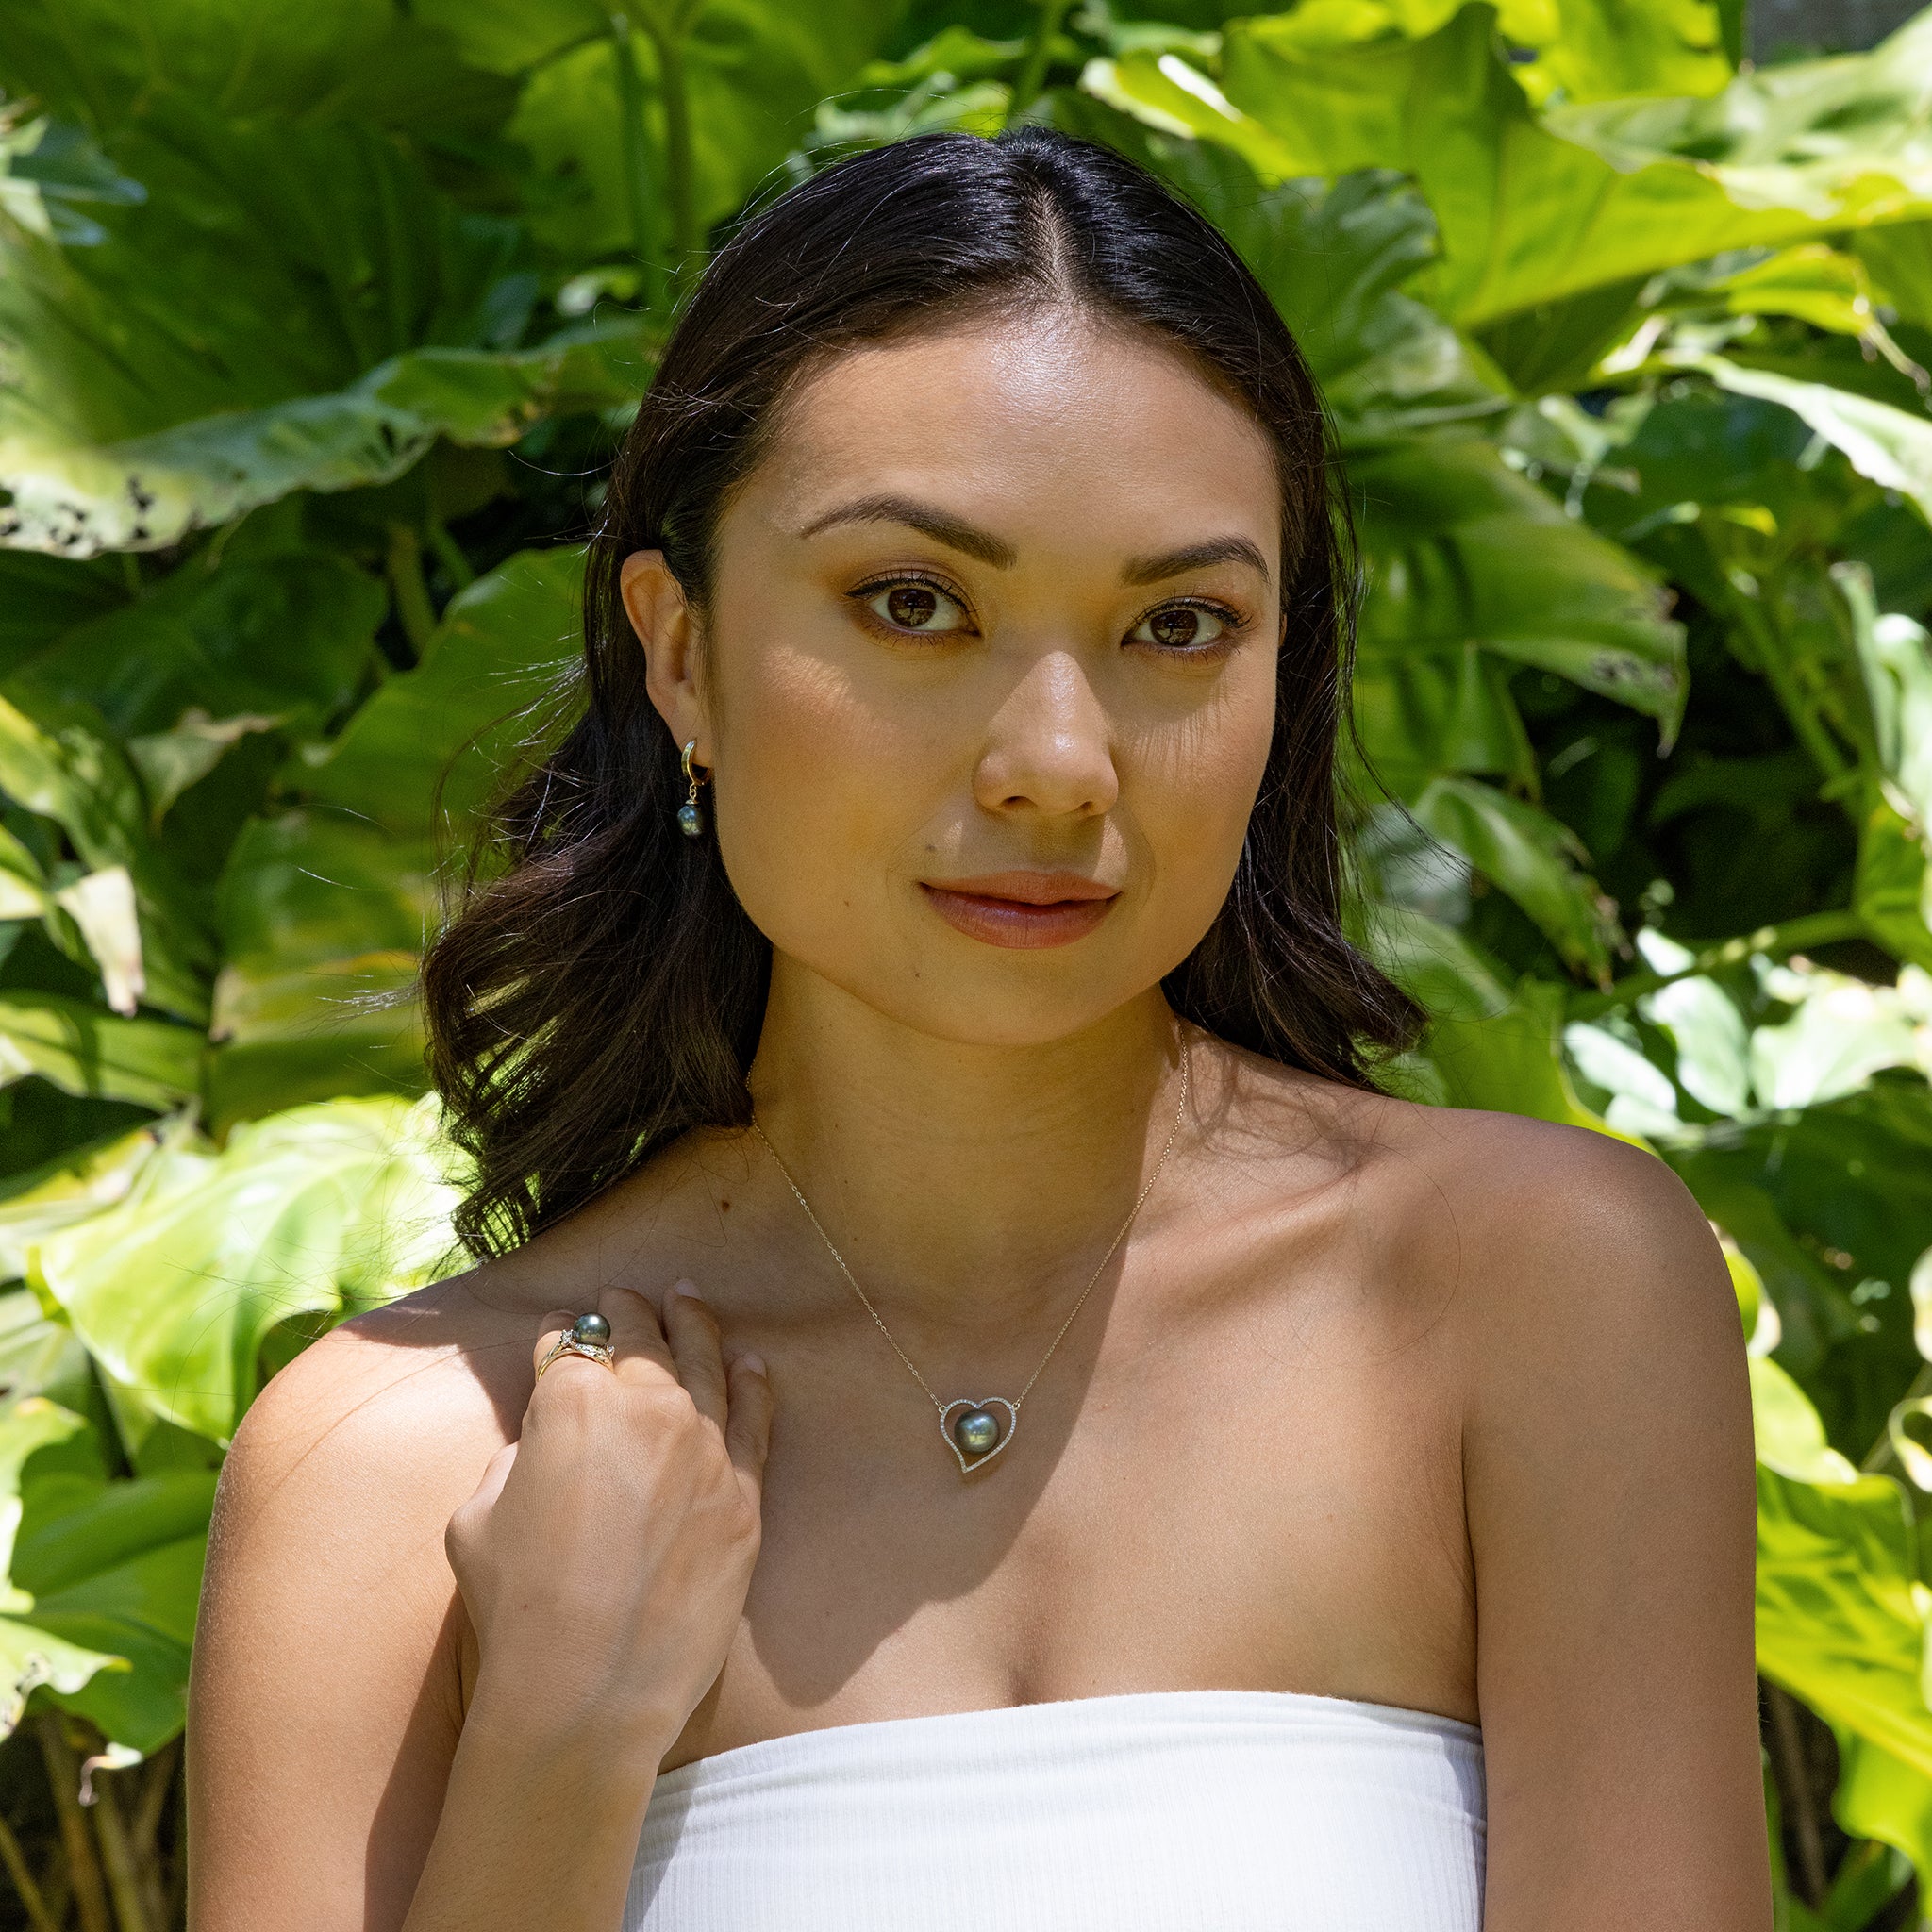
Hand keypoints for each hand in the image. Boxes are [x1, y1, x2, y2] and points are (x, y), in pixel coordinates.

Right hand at [444, 1284, 772, 1767]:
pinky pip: (755, 1417)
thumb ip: (514, 1462)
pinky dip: (751, 1381)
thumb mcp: (477, 1517)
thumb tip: (541, 1449)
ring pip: (704, 1363)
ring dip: (693, 1325)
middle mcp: (647, 1406)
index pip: (566, 1347)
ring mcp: (705, 1446)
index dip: (557, 1340)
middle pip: (641, 1340)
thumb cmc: (517, 1607)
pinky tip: (748, 1362)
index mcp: (572, 1400)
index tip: (558, 1335)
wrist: (589, 1685)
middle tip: (624, 1298)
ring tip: (687, 1301)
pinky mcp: (744, 1494)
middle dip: (628, 1313)